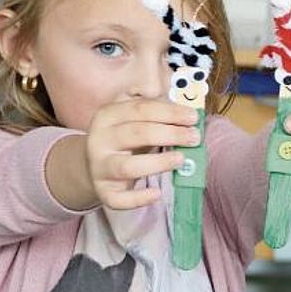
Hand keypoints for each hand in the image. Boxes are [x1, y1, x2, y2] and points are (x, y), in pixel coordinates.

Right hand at [86, 99, 200, 209]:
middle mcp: (100, 140)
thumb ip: (148, 100)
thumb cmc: (125, 135)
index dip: (170, 112)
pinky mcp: (104, 191)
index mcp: (108, 115)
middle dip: (170, 134)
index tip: (193, 117)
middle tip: (195, 137)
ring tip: (181, 159)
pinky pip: (119, 199)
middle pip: (137, 134)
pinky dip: (138, 198)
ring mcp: (100, 167)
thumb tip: (164, 92)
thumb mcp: (131, 112)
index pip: (140, 109)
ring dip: (158, 163)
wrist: (95, 163)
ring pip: (127, 166)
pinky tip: (157, 194)